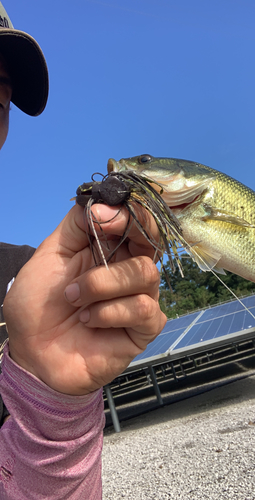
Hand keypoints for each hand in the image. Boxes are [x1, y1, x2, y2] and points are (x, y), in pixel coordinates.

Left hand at [3, 203, 165, 394]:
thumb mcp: (49, 256)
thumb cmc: (39, 307)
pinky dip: (110, 312)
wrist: (33, 354)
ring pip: (146, 273)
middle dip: (131, 232)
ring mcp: (139, 299)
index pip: (135, 220)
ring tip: (75, 299)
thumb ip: (75, 226)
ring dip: (102, 284)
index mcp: (109, 251)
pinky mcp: (143, 328)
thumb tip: (100, 202)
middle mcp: (128, 271)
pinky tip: (89, 321)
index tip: (98, 216)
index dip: (126, 212)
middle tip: (97, 243)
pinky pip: (143, 309)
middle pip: (153, 239)